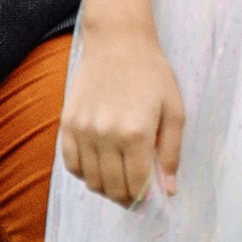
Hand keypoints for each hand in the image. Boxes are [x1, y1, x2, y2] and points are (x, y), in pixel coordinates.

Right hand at [60, 19, 184, 207]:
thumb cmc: (152, 74)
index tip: (151, 198)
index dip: (145, 197)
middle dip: (126, 198)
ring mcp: (83, 130)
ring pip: (91, 181)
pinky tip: (99, 167)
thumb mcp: (174, 110)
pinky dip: (85, 174)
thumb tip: (169, 189)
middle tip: (136, 194)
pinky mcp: (67, 124)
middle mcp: (106, 135)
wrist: (118, 43)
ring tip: (119, 182)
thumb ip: (171, 152)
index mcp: (136, 134)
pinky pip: (72, 164)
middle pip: (112, 187)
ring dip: (106, 189)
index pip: (137, 184)